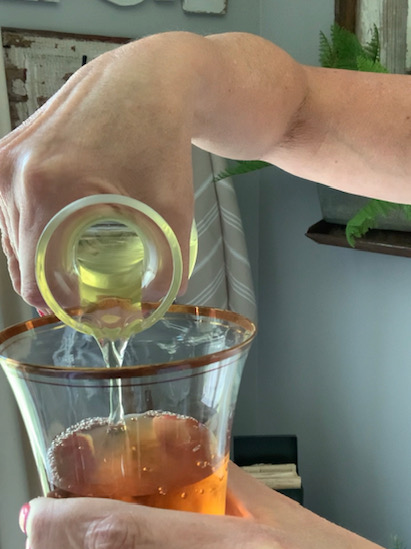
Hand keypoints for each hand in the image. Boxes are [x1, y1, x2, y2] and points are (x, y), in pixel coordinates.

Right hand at [0, 35, 195, 308]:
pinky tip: (58, 234)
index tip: (88, 310)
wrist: (149, 80)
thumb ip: (167, 270)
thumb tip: (153, 305)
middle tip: (83, 296)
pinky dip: (31, 229)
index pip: (35, 278)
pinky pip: (7, 208)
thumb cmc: (161, 140)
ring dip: (38, 258)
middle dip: (50, 285)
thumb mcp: (173, 213)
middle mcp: (14, 174)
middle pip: (20, 260)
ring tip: (71, 268)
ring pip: (10, 236)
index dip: (63, 304)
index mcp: (46, 192)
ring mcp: (6, 159)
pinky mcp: (9, 149)